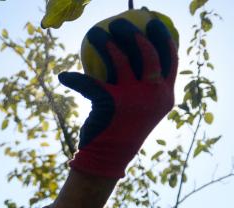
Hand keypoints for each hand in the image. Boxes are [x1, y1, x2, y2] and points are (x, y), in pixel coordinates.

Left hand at [59, 16, 177, 178]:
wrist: (107, 159)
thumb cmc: (121, 131)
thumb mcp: (139, 109)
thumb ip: (141, 87)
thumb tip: (129, 58)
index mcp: (165, 95)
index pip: (169, 60)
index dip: (162, 38)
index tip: (153, 22)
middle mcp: (154, 95)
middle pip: (147, 54)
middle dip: (134, 33)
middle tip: (120, 23)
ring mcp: (134, 98)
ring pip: (120, 60)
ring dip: (106, 43)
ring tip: (95, 32)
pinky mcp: (111, 103)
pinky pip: (90, 82)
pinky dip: (74, 78)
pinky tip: (64, 74)